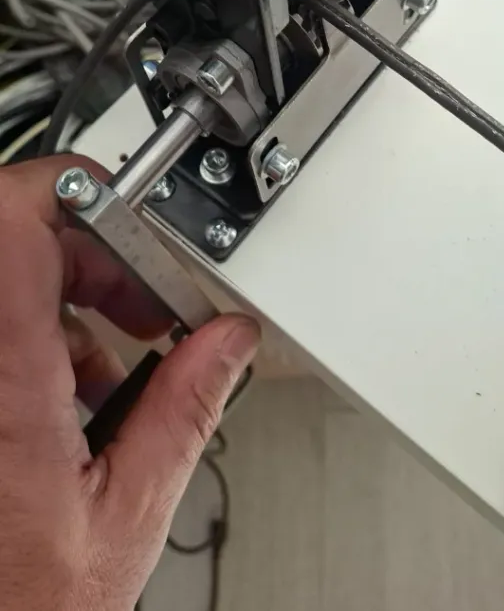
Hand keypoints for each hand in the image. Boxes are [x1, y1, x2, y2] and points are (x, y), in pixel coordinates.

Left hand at [0, 155, 258, 610]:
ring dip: (65, 295)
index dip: (70, 189)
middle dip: (89, 251)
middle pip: (15, 234)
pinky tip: (68, 394)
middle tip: (134, 300)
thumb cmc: (19, 607)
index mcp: (4, 381)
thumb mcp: (125, 517)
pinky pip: (0, 324)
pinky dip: (37, 332)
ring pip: (8, 276)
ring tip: (107, 362)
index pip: (15, 219)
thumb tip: (226, 341)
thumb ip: (183, 412)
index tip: (123, 217)